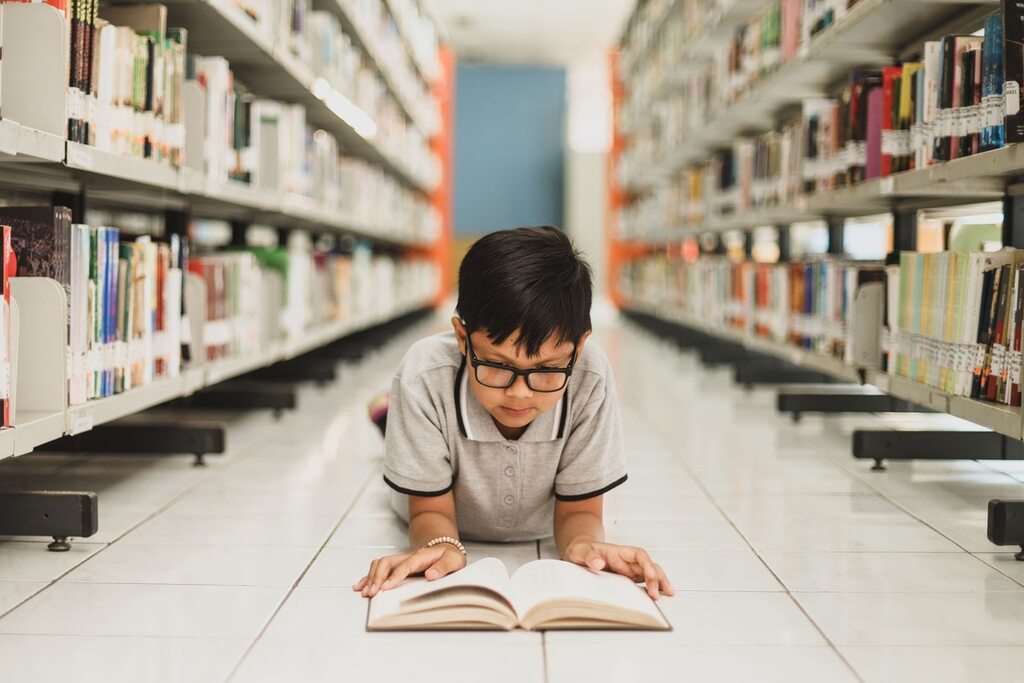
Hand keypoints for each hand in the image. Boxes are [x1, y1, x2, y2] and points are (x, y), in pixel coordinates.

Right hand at [352, 544, 467, 597]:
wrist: (448, 550)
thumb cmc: (450, 557)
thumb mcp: (454, 561)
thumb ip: (443, 568)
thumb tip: (430, 575)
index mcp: (421, 556)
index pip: (405, 566)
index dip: (394, 576)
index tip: (385, 587)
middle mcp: (408, 557)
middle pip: (387, 563)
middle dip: (377, 577)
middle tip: (372, 593)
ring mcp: (401, 560)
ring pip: (380, 564)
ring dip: (371, 577)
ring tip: (364, 592)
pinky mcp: (397, 566)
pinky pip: (379, 569)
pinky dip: (368, 577)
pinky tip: (360, 586)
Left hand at [564, 538, 674, 599]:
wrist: (578, 553)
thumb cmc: (580, 550)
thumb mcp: (579, 551)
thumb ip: (588, 556)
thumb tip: (598, 563)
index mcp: (618, 552)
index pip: (638, 555)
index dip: (646, 563)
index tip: (650, 574)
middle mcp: (626, 560)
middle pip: (647, 566)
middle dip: (656, 578)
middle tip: (657, 593)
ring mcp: (627, 570)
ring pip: (648, 574)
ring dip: (658, 582)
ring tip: (668, 593)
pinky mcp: (625, 578)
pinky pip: (642, 582)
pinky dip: (651, 587)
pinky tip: (658, 595)